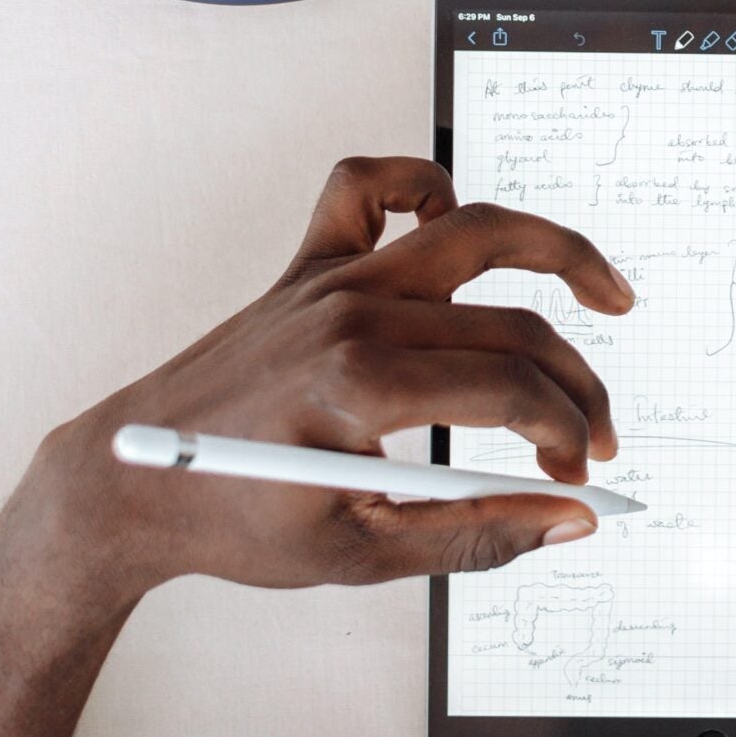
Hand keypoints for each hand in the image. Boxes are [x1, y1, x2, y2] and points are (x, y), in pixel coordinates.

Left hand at [23, 157, 634, 598]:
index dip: (564, 434)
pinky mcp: (308, 266)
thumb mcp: (362, 553)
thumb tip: (571, 517)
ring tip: (605, 292)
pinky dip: (418, 182)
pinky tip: (453, 216)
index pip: (511, 391)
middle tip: (597, 436)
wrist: (130, 487)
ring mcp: (331, 280)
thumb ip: (479, 535)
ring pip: (472, 229)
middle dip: (576, 388)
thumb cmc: (235, 522)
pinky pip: (366, 186)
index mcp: (362, 387)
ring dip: (553, 251)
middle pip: (512, 328)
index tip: (576, 475)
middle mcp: (353, 315)